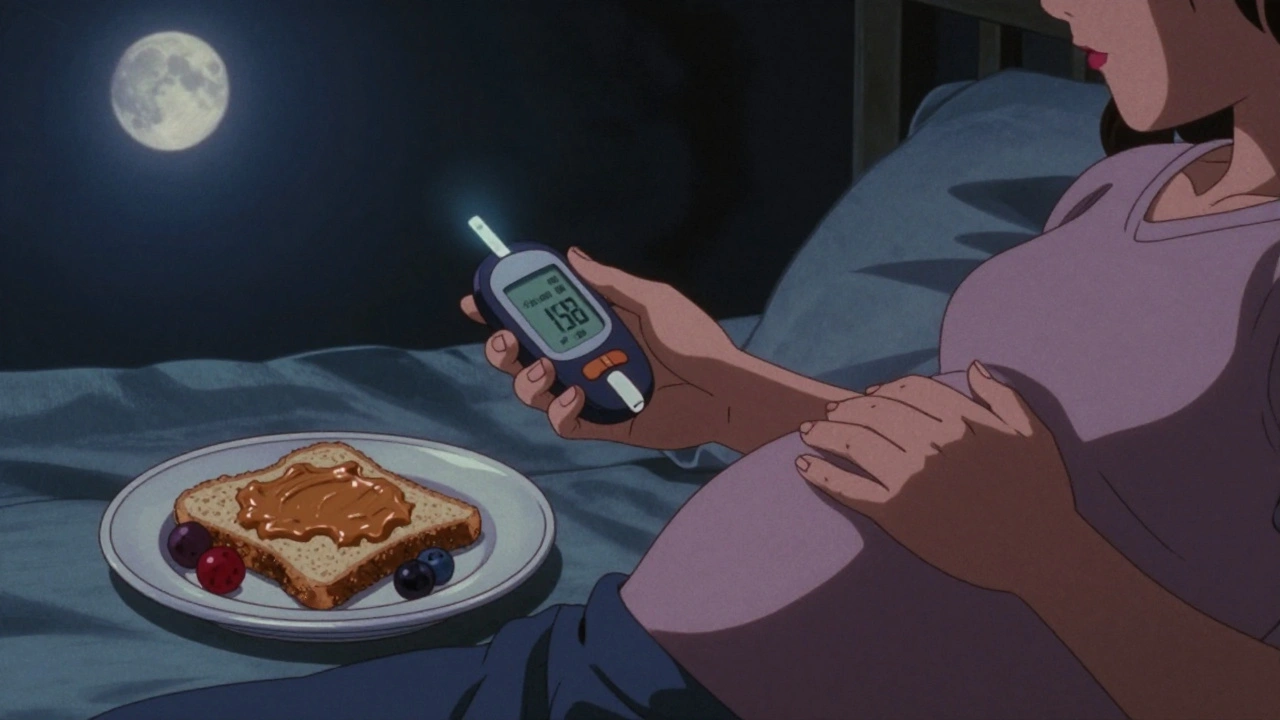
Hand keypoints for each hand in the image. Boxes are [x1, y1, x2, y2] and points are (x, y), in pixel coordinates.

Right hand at [460, 247, 743, 449]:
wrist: (725, 390)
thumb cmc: (696, 342)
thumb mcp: (652, 300)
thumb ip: (610, 282)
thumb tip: (571, 256)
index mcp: (591, 326)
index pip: (536, 317)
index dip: (501, 310)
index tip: (477, 299)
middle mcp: (583, 359)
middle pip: (521, 355)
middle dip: (499, 347)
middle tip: (502, 339)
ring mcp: (589, 392)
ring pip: (533, 391)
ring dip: (526, 379)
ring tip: (545, 367)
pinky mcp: (601, 423)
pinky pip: (563, 423)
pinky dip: (559, 411)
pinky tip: (575, 394)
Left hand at [795, 361, 1081, 594]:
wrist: (1040, 552)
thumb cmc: (1043, 494)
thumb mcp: (1033, 435)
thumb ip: (1001, 397)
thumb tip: (972, 366)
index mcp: (961, 418)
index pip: (908, 389)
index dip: (883, 388)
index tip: (868, 394)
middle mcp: (930, 442)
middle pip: (874, 410)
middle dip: (846, 408)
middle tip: (828, 412)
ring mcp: (911, 477)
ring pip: (855, 442)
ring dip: (825, 433)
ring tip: (807, 432)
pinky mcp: (898, 514)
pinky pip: (850, 489)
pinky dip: (821, 475)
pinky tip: (803, 466)